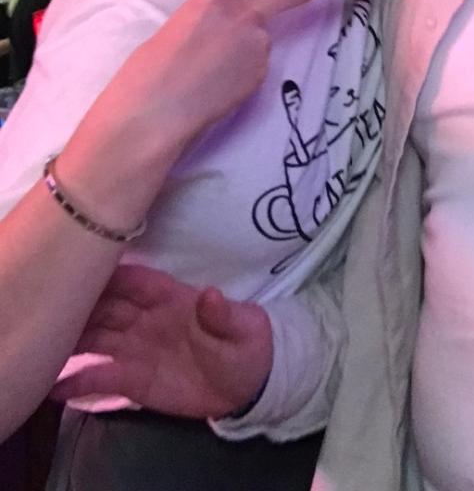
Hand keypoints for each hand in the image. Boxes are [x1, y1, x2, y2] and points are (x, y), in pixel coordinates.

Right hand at [51, 264, 272, 418]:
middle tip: (50, 310)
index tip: (80, 270)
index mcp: (171, 297)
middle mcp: (146, 317)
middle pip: (105, 307)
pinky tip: (52, 386)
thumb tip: (210, 294)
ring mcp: (135, 347)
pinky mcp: (132, 379)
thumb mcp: (244, 327)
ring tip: (43, 344)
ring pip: (94, 337)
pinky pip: (99, 377)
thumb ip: (223, 314)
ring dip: (70, 339)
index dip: (109, 275)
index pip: (134, 281)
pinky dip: (75, 381)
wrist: (248, 385)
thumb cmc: (246, 344)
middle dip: (79, 306)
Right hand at [94, 0, 376, 154]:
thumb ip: (219, 18)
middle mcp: (247, 14)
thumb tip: (241, 32)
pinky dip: (237, 76)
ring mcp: (260, 45)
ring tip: (203, 74)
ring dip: (238, 54)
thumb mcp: (183, 26)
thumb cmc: (149, 70)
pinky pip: (254, 68)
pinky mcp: (263, 75)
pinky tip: (213, 88)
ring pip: (260, 41)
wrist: (150, 114)